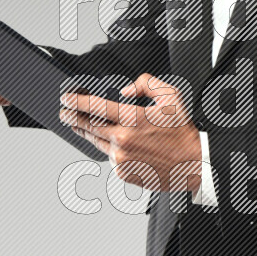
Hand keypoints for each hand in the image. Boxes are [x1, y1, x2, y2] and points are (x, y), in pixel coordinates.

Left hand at [59, 72, 201, 194]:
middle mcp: (123, 139)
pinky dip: (110, 148)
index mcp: (133, 119)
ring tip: (83, 126)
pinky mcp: (123, 171)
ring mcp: (121, 158)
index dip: (76, 101)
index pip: (95, 107)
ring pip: (97, 142)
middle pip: (88, 126)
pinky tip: (118, 144)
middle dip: (72, 117)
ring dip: (89, 132)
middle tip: (65, 112)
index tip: (65, 98)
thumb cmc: (182, 130)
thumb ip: (145, 83)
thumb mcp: (171, 95)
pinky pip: (109, 157)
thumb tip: (124, 90)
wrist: (192, 163)